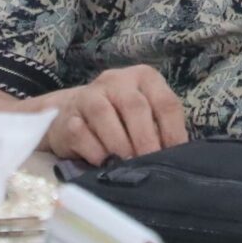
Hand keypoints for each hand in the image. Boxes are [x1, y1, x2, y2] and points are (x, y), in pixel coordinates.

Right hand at [28, 66, 188, 163]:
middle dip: (145, 138)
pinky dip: (94, 151)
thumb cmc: (119, 117)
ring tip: (127, 165)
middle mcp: (117, 80)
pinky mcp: (66, 116)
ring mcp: (88, 95)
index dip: (173, 131)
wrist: (71, 114)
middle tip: (149, 163)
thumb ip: (159, 128)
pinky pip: (79, 132)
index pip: (165, 102)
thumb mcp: (144, 115)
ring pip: (103, 115)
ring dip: (118, 144)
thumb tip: (175, 155)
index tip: (174, 155)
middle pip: (135, 107)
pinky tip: (103, 163)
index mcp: (144, 77)